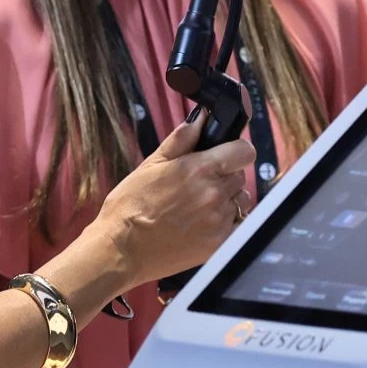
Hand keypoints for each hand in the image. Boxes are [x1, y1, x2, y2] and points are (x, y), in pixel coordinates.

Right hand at [92, 116, 257, 284]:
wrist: (122, 249)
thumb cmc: (130, 206)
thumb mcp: (150, 165)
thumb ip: (180, 140)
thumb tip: (200, 119)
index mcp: (200, 168)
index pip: (244, 151)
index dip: (236, 150)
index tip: (226, 155)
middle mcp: (214, 193)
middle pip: (240, 175)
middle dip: (226, 175)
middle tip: (200, 184)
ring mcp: (219, 220)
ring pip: (242, 200)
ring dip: (229, 199)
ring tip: (202, 206)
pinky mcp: (220, 243)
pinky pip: (241, 225)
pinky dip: (230, 222)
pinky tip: (209, 222)